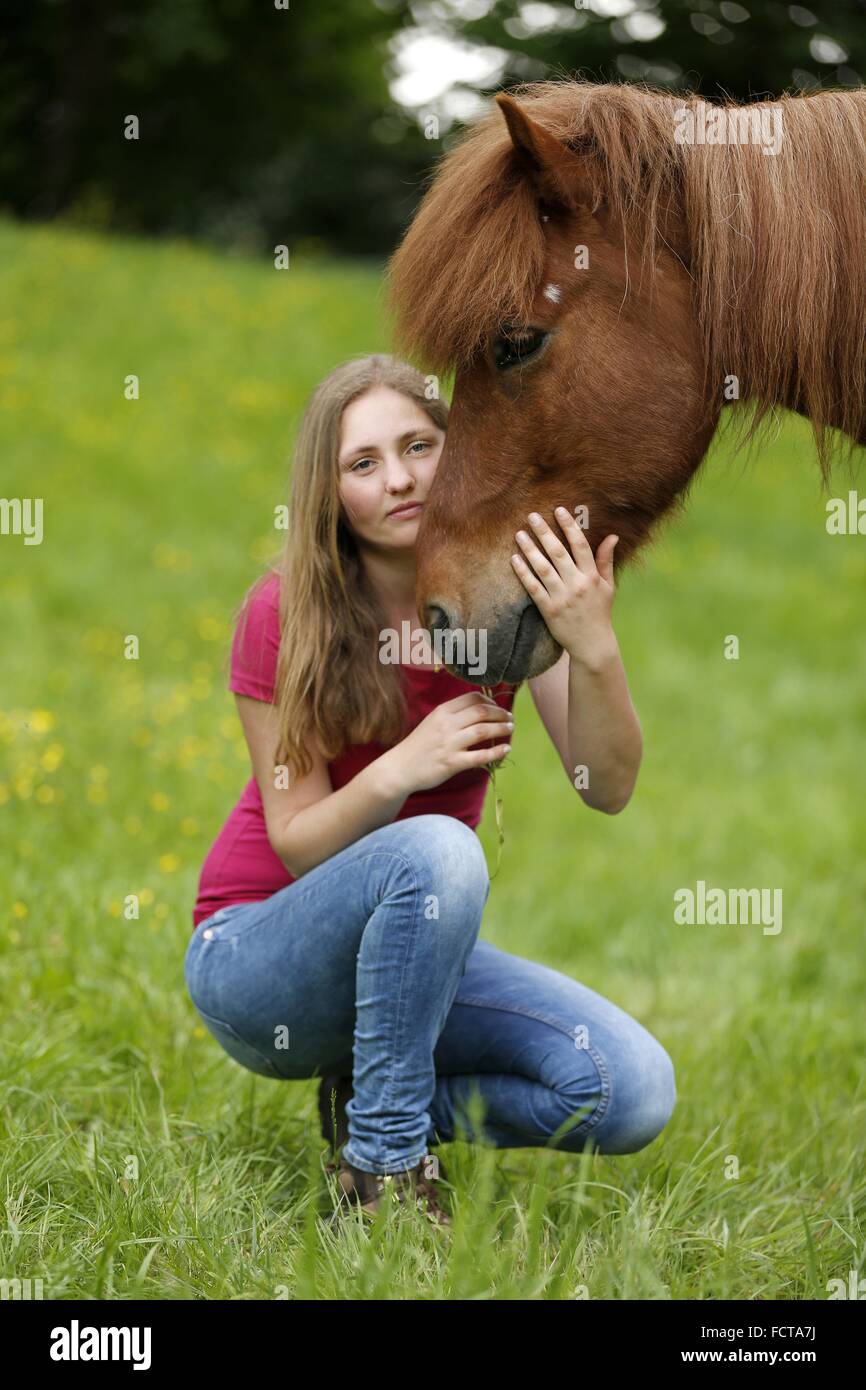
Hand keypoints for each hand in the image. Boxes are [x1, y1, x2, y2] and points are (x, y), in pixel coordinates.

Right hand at [382, 692, 512, 795]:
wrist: (399, 768)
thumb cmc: (418, 745)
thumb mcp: (432, 722)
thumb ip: (452, 715)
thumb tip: (478, 709)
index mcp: (442, 711)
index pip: (473, 698)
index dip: (490, 701)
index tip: (498, 707)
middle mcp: (447, 724)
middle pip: (481, 712)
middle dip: (500, 713)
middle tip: (510, 718)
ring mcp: (449, 744)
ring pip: (483, 730)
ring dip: (501, 728)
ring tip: (510, 728)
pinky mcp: (452, 763)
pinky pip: (480, 756)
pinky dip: (496, 751)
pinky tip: (506, 749)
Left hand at [510, 507, 618, 667]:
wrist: (592, 644)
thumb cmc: (600, 612)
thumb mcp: (608, 586)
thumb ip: (606, 560)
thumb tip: (613, 536)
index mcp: (592, 577)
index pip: (580, 546)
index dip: (570, 527)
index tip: (559, 510)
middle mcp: (577, 584)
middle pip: (558, 553)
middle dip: (545, 532)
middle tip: (532, 516)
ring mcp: (562, 597)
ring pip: (543, 568)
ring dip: (530, 550)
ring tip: (519, 534)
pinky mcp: (549, 610)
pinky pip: (533, 588)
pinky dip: (523, 573)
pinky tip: (514, 559)